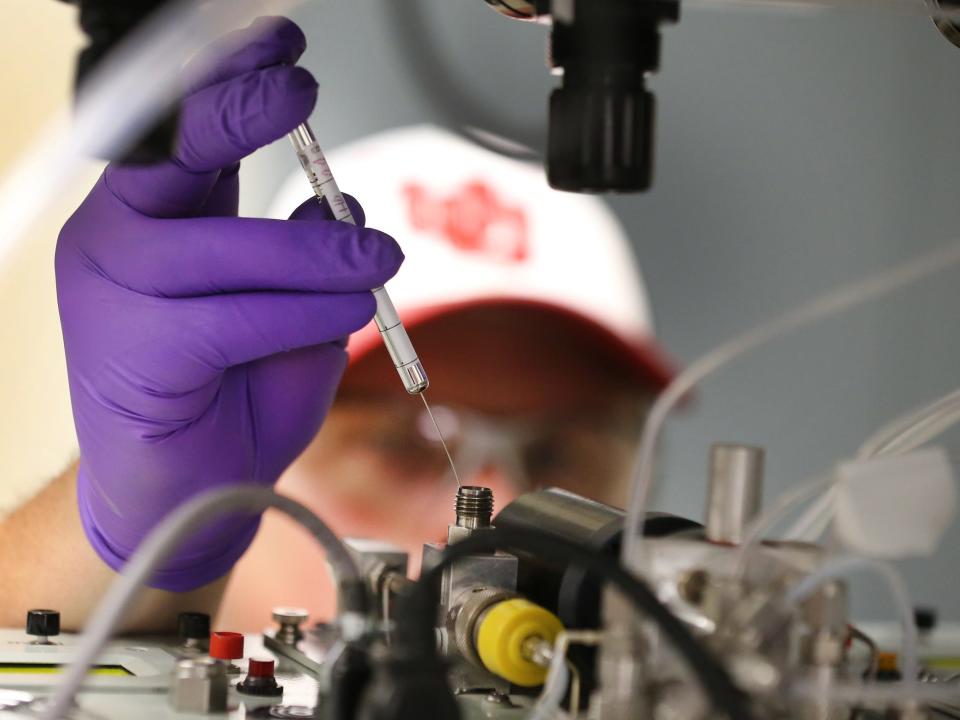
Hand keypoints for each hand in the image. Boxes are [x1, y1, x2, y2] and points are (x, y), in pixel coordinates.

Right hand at [56, 17, 401, 590]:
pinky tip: (343, 313)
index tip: (283, 48)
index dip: (229, 81)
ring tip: (376, 263)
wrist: (192, 493)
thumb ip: (309, 256)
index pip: (182, 132)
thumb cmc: (233, 395)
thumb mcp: (291, 310)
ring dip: (315, 254)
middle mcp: (119, 242)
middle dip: (238, 108)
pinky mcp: (130, 352)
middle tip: (302, 90)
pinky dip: (301, 313)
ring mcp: (113, 295)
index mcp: (156, 221)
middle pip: (167, 153)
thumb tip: (341, 203)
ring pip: (222, 246)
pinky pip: (232, 316)